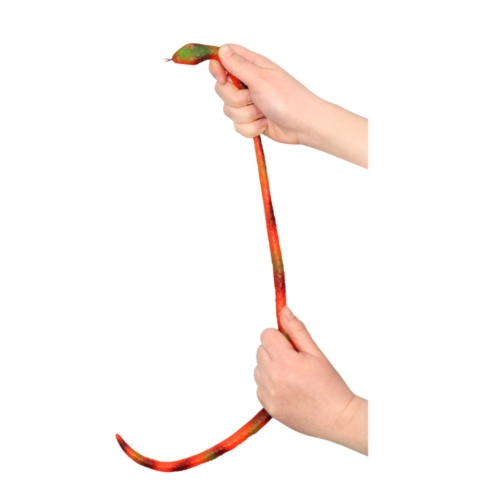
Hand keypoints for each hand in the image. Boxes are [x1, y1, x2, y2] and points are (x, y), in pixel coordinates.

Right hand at [209, 44, 367, 167]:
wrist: (303, 125)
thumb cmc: (287, 98)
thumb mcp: (261, 79)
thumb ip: (238, 66)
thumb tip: (222, 50)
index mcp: (251, 66)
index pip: (225, 58)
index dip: (218, 68)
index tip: (223, 78)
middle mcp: (248, 83)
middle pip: (222, 89)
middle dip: (235, 99)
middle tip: (252, 99)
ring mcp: (249, 103)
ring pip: (229, 110)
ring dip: (246, 115)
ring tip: (263, 112)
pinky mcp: (251, 120)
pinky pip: (238, 126)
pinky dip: (251, 128)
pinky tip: (264, 124)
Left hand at [254, 305, 367, 453]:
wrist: (337, 418)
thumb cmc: (330, 385)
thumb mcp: (316, 353)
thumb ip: (296, 330)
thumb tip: (284, 311)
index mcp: (285, 362)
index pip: (266, 335)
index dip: (279, 336)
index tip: (292, 345)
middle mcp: (272, 378)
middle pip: (261, 350)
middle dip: (276, 350)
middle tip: (296, 362)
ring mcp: (268, 394)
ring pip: (259, 368)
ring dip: (271, 367)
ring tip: (293, 377)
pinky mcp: (268, 407)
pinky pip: (260, 386)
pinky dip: (270, 384)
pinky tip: (289, 389)